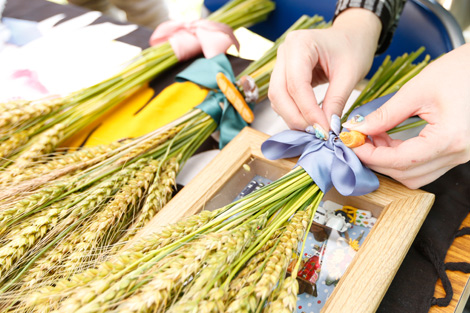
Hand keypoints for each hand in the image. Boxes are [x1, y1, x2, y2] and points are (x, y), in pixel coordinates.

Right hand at [268, 8, 380, 131]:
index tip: (324, 130)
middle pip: (279, 93)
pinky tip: (309, 121)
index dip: (308, 110)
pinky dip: (293, 113)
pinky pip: (281, 99)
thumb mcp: (350, 74)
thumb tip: (327, 128)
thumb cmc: (353, 48)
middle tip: (317, 133)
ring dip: (293, 117)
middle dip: (296, 117)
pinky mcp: (283, 75)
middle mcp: (284, 52)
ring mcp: (280, 63)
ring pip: (277, 99)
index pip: (297, 84)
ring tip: (314, 129)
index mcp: (300, 44)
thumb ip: (336, 101)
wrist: (352, 37)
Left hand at [346, 43, 469, 188]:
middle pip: (406, 174)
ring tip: (373, 138)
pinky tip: (388, 140)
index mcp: (450, 138)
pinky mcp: (454, 153)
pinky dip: (401, 159)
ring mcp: (459, 156)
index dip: (371, 156)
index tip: (352, 144)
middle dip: (377, 161)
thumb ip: (385, 115)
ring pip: (414, 176)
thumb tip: (358, 129)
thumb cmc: (456, 72)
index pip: (400, 161)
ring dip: (388, 162)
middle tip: (357, 142)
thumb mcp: (415, 91)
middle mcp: (458, 154)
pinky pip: (423, 167)